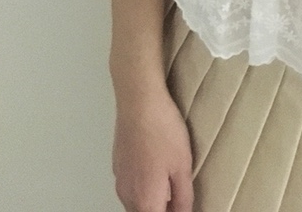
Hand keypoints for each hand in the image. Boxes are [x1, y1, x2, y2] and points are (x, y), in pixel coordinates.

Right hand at [112, 91, 194, 211]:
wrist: (139, 101)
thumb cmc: (163, 131)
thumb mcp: (183, 166)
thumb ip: (183, 199)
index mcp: (145, 202)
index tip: (183, 204)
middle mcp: (127, 196)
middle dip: (163, 208)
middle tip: (180, 196)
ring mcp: (119, 180)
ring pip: (136, 202)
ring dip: (152, 199)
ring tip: (170, 181)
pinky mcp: (117, 164)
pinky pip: (131, 185)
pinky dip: (143, 185)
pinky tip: (156, 166)